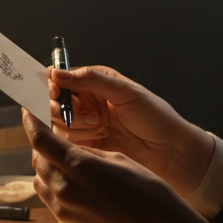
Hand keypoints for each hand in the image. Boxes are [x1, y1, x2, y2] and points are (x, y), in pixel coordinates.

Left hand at [24, 109, 218, 222]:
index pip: (41, 140)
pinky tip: (77, 186)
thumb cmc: (151, 196)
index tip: (28, 111)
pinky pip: (52, 202)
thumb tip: (71, 149)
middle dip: (41, 145)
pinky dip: (56, 189)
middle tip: (52, 136)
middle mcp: (66, 190)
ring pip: (41, 182)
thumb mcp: (121, 161)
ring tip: (66, 161)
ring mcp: (65, 213)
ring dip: (47, 168)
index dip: (31, 122)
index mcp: (80, 167)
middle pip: (38, 160)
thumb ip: (90, 153)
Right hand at [46, 64, 214, 195]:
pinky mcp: (86, 147)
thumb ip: (90, 80)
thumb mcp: (124, 91)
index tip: (57, 92)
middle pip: (53, 102)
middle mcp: (86, 103)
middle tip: (90, 115)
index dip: (54, 85)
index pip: (61, 79)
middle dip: (65, 109)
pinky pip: (66, 143)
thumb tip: (57, 72)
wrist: (169, 150)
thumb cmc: (153, 115)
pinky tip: (100, 137)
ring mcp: (85, 125)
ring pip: (58, 124)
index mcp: (95, 83)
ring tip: (101, 127)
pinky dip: (78, 140)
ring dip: (76, 126)